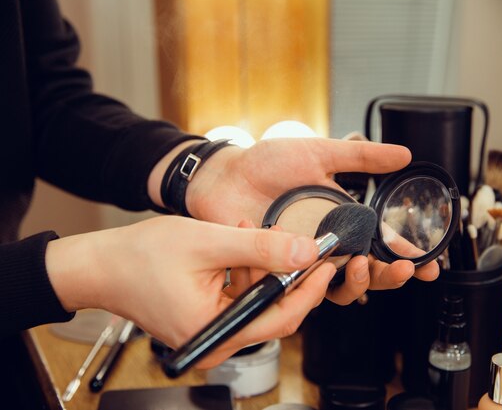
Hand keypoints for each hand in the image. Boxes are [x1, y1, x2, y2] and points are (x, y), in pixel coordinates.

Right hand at [45, 216, 335, 367]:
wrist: (102, 266)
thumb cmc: (141, 258)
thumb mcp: (210, 244)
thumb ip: (261, 249)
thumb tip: (306, 252)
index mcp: (217, 331)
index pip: (283, 318)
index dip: (311, 290)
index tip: (329, 263)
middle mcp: (216, 341)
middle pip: (273, 311)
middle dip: (286, 272)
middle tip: (293, 241)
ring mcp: (211, 333)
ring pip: (257, 300)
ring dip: (263, 265)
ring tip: (253, 232)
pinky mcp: (207, 320)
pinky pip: (240, 297)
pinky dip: (245, 271)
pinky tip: (239, 244)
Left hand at [149, 137, 437, 303]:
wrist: (225, 174)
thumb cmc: (268, 163)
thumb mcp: (319, 153)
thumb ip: (360, 157)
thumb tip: (404, 155)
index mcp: (344, 221)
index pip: (383, 247)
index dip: (408, 258)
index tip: (429, 263)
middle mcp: (327, 246)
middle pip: (367, 275)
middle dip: (389, 277)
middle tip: (403, 268)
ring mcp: (302, 260)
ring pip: (337, 289)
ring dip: (356, 284)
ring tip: (359, 263)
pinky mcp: (277, 271)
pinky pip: (298, 289)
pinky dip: (309, 282)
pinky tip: (315, 264)